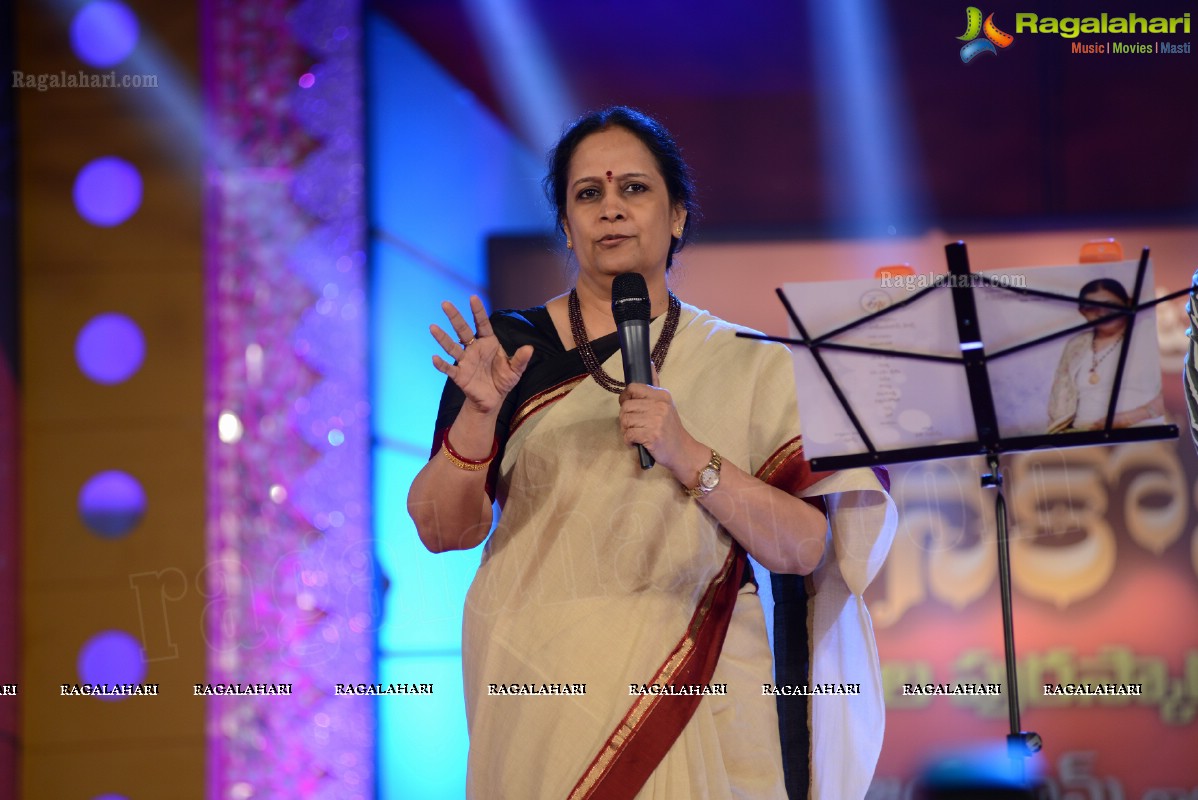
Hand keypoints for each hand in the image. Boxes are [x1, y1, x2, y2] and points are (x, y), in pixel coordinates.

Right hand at [430, 295, 532, 414]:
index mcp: (488, 343)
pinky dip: (441, 364)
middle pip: (463, 330)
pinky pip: (449, 369)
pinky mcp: (459, 375)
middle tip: (445, 304)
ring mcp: (465, 361)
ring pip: (452, 347)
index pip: (482, 324)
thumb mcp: (516, 370)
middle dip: (455, 317)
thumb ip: (521, 359)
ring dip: (443, 338)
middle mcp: (474, 348)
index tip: (473, 297)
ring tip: (433, 327)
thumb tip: (529, 348)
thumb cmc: (504, 380)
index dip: (478, 311)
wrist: (494, 399)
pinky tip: (435, 358)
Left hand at [617, 376, 707, 481]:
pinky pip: (628, 435)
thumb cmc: (670, 428)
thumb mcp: (666, 404)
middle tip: (632, 425)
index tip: (629, 406)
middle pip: (626, 406)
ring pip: (625, 420)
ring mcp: (656, 420)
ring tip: (634, 434)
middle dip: (625, 418)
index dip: (625, 397)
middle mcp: (659, 405)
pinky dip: (629, 441)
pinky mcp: (652, 435)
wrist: (683, 451)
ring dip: (626, 430)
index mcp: (661, 395)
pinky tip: (636, 442)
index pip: (633, 388)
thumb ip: (655, 385)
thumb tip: (649, 363)